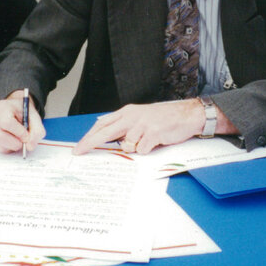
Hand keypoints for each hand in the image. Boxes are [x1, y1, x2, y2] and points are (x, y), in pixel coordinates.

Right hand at [0, 90, 45, 153]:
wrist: (15, 111)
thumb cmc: (23, 113)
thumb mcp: (35, 118)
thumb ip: (37, 131)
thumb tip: (30, 146)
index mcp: (1, 107)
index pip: (6, 122)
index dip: (18, 132)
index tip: (26, 135)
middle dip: (14, 143)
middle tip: (23, 142)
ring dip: (11, 147)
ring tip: (18, 140)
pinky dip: (7, 148)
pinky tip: (11, 141)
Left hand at [73, 99, 207, 155]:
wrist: (186, 114)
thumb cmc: (163, 118)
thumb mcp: (140, 117)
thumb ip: (125, 126)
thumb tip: (110, 140)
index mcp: (127, 112)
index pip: (103, 124)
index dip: (89, 136)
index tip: (79, 147)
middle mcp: (132, 116)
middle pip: (105, 132)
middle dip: (90, 143)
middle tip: (78, 152)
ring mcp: (142, 124)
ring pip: (127, 145)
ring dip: (135, 148)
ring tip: (147, 141)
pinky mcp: (153, 133)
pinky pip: (142, 150)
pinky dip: (147, 150)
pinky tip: (155, 143)